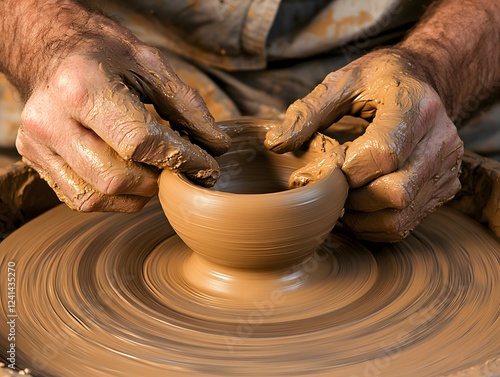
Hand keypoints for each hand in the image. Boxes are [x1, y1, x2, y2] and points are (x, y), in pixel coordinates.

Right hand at [15, 13, 230, 211]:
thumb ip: (186, 106)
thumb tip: (218, 146)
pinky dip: (114, 197)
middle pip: (117, 177)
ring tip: (152, 169)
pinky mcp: (35, 159)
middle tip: (176, 167)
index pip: (140, 142)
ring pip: (98, 195)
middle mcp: (53, 120)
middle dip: (158, 180)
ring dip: (137, 192)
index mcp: (83, 87)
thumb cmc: (102, 52)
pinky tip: (127, 175)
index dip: (181, 159)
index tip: (207, 166)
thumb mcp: (149, 64)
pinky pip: (81, 199)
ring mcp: (39, 143)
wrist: (47, 47)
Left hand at [265, 50, 463, 241]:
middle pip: (395, 192)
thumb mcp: (343, 81)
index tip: (327, 167)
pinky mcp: (444, 186)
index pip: (383, 155)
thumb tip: (275, 143)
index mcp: (416, 107)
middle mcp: (440, 140)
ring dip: (362, 217)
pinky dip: (375, 224)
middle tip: (333, 187)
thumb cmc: (382, 79)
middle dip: (353, 198)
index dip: (346, 171)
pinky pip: (406, 223)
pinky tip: (360, 207)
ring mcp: (445, 167)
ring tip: (344, 198)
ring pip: (401, 216)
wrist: (425, 80)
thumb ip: (308, 112)